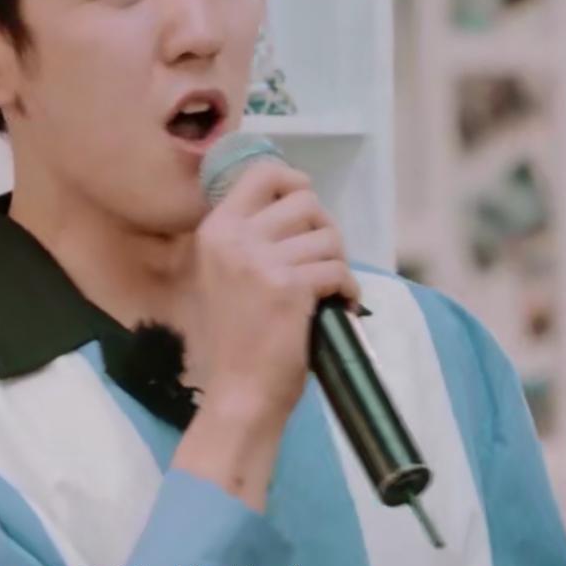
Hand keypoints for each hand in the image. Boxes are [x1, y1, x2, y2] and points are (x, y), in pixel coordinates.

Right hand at [187, 161, 360, 427]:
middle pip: (304, 201)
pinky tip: (341, 307)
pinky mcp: (290, 287)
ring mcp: (261, 262)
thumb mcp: (225, 275)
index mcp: (215, 231)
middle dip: (325, 229)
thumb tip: (300, 204)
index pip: (261, 173)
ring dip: (338, 263)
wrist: (239, 392)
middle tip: (323, 261)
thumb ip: (250, 238)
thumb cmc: (235, 340)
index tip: (308, 205)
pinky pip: (338, 270)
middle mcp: (234, 239)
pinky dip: (349, 290)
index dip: (293, 181)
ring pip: (328, 237)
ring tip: (330, 290)